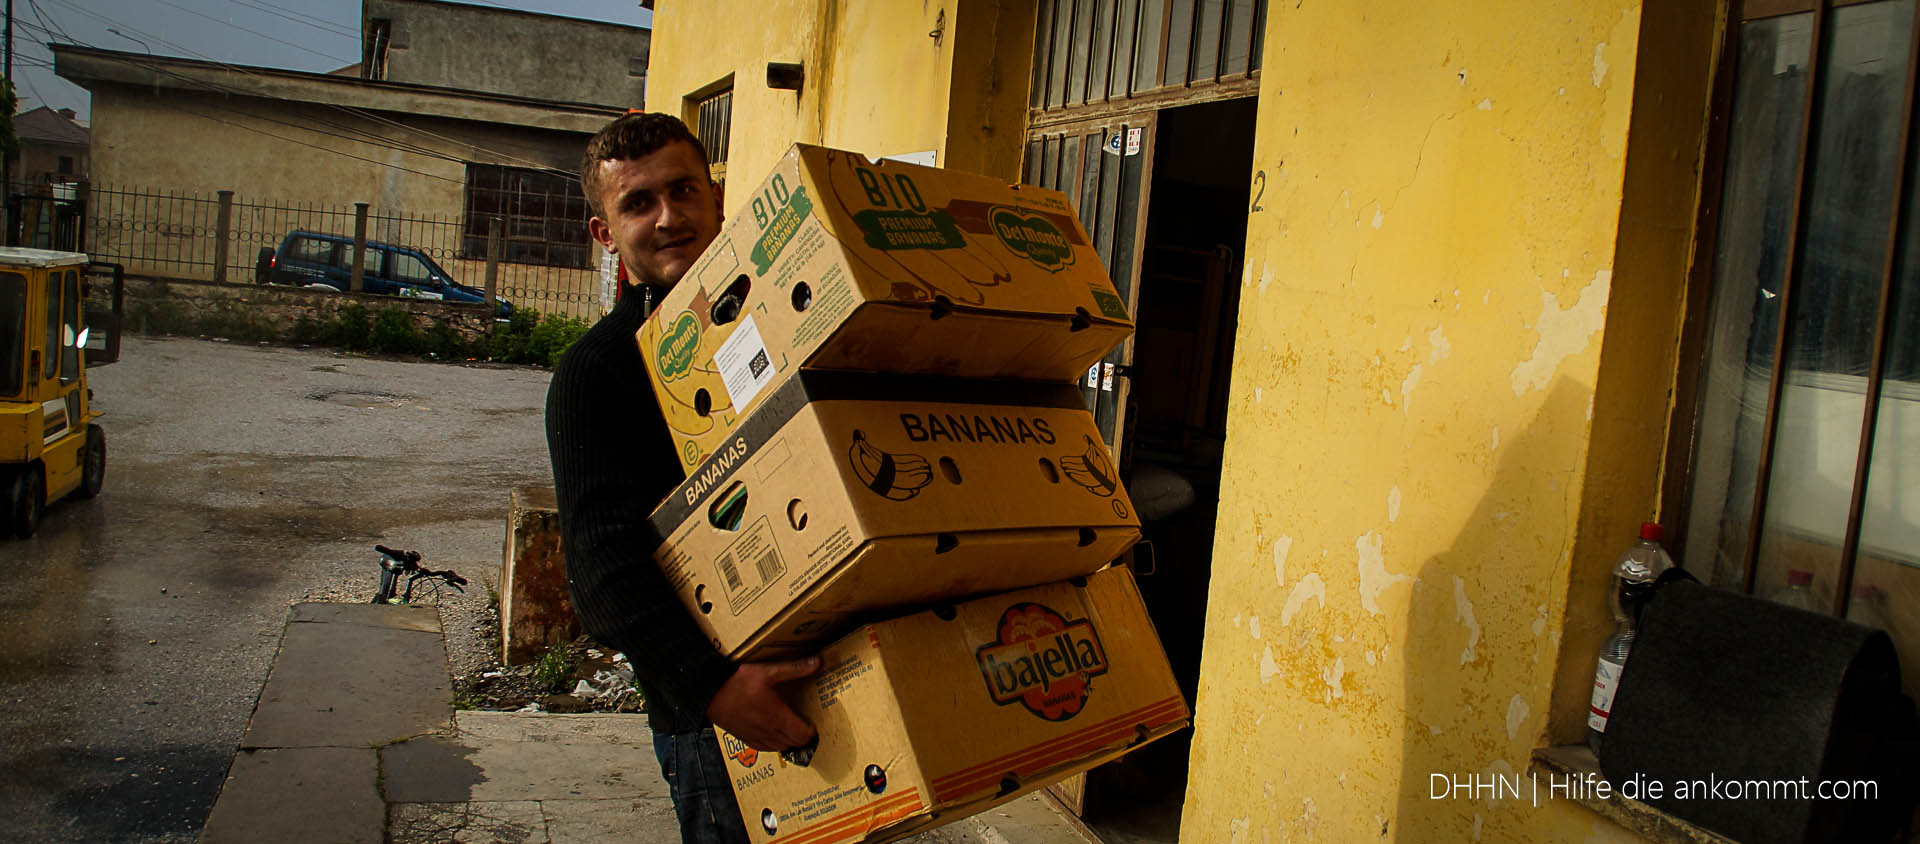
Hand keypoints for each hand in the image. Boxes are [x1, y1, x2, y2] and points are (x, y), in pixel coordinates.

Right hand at [706, 656, 820, 751]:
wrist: (710, 694)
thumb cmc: (738, 682)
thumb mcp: (768, 671)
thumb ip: (794, 669)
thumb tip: (816, 662)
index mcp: (778, 717)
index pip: (803, 735)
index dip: (812, 731)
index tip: (814, 722)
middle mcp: (769, 731)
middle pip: (794, 743)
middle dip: (803, 736)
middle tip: (805, 724)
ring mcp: (756, 737)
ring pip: (781, 748)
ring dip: (789, 741)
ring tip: (791, 729)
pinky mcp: (745, 738)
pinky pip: (765, 748)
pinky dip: (773, 744)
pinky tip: (773, 733)